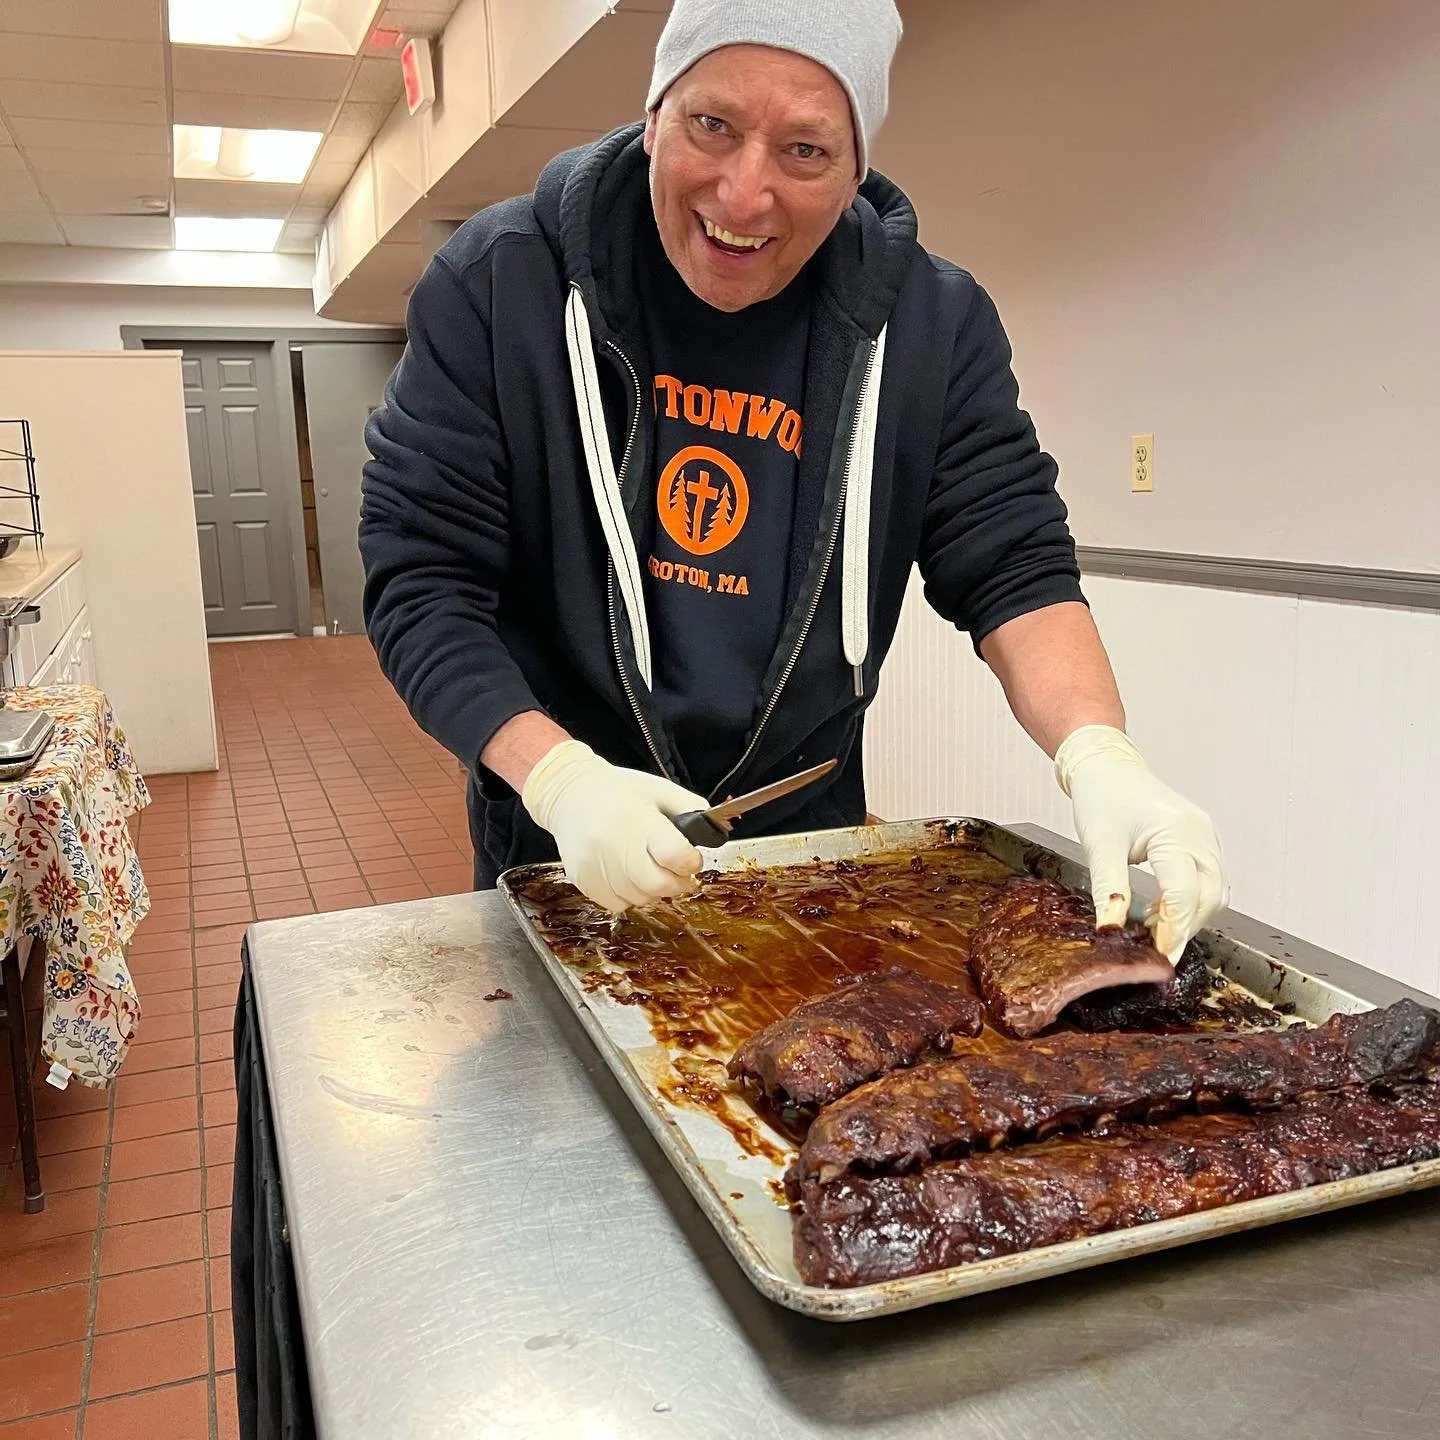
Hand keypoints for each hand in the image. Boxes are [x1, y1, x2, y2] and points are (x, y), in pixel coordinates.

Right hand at [522, 740, 705, 911]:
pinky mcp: (583, 881)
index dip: (691, 862)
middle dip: (678, 882)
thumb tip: (714, 834)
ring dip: (653, 889)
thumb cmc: (619, 791)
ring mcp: (595, 866)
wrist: (569, 794)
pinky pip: (618, 904)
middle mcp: (614, 844)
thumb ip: (691, 810)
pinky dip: (630, 894)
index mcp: (637, 818)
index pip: (675, 855)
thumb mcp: (660, 789)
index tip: (691, 858)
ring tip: (649, 866)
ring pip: (640, 898)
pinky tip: (627, 873)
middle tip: (679, 873)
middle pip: (658, 884)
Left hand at [1054, 725, 1228, 962]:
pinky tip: (1161, 910)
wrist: (1107, 765)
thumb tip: (1111, 930)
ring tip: (1155, 930)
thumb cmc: (1102, 796)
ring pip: (1214, 891)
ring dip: (1191, 916)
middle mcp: (1200, 834)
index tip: (1160, 955)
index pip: (1185, 892)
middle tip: (1157, 950)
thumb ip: (1108, 890)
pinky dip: (1190, 901)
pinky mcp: (1202, 841)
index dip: (1174, 928)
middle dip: (1186, 926)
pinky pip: (1207, 880)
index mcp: (1176, 831)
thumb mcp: (1100, 846)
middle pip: (1209, 896)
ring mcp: (1206, 837)